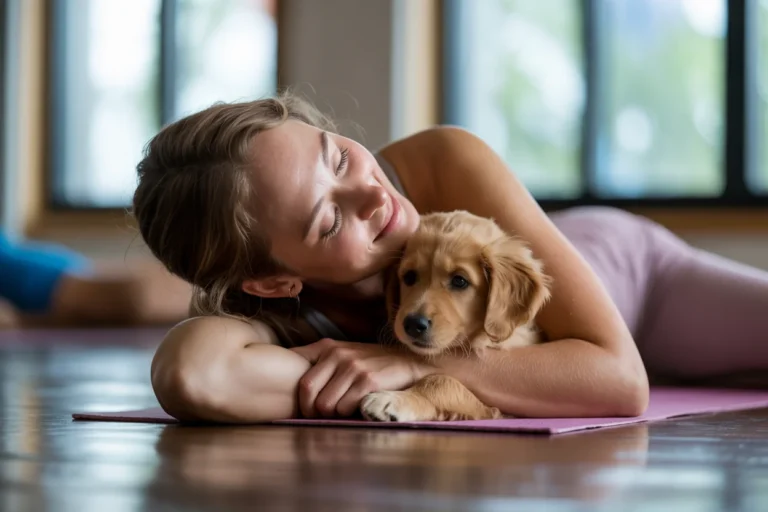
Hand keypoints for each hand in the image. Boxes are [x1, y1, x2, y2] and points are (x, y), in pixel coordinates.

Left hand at [290, 338, 431, 418]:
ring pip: (325, 403)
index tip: (305, 406)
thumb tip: (283, 368)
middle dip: (312, 410)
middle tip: (322, 415)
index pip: (298, 374)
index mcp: (327, 347)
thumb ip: (316, 359)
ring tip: (343, 409)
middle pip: (308, 392)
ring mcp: (353, 366)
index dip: (297, 397)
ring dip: (332, 413)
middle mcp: (338, 354)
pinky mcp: (368, 380)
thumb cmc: (371, 362)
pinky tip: (358, 407)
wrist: (410, 362)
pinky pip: (345, 407)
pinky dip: (348, 413)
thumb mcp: (342, 353)